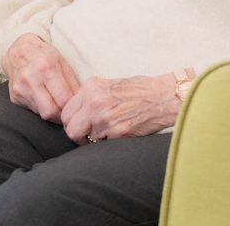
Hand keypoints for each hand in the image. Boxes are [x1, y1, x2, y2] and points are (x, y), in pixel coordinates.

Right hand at [1, 34, 79, 121]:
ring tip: (56, 103)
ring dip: (51, 112)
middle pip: (50, 112)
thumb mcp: (62, 63)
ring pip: (41, 113)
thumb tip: (81, 104)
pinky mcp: (14, 97)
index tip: (77, 108)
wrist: (18, 52)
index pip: (63, 99)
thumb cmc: (44, 56)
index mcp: (46, 68)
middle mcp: (30, 79)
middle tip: (67, 112)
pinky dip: (41, 108)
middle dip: (61, 116)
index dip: (73, 108)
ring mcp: (20, 89)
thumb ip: (73, 84)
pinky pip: (32, 110)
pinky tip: (43, 99)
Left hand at [60, 73, 179, 144]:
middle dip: (76, 135)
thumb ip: (90, 96)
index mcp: (91, 87)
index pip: (65, 112)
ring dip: (92, 140)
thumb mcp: (108, 85)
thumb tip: (76, 112)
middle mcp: (94, 102)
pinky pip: (101, 144)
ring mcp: (105, 117)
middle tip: (86, 136)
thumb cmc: (139, 90)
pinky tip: (117, 135)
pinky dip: (106, 143)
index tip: (78, 126)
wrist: (164, 97)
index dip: (70, 122)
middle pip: (70, 128)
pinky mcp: (117, 132)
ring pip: (84, 139)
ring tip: (105, 135)